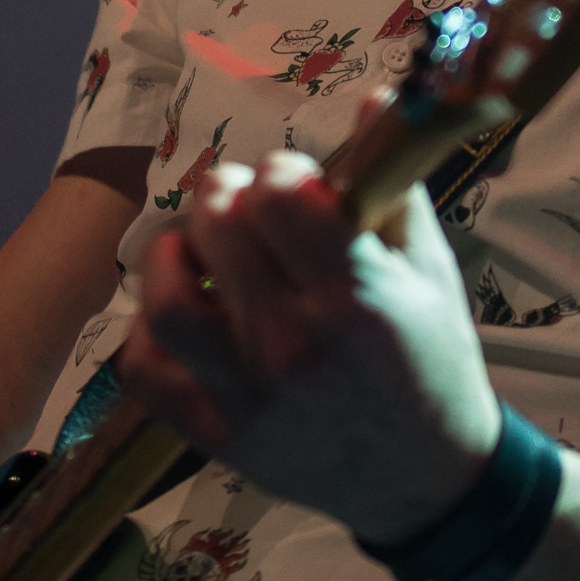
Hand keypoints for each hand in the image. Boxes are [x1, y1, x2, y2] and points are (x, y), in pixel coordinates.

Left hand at [120, 148, 502, 543]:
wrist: (427, 480)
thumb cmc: (432, 360)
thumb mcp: (430, 269)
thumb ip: (392, 187)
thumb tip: (373, 99)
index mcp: (358, 299)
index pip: (281, 197)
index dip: (281, 172)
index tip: (294, 181)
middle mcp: (295, 347)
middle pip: (218, 229)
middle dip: (226, 194)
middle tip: (242, 200)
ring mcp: (248, 397)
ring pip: (168, 300)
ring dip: (174, 253)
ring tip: (199, 246)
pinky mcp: (217, 437)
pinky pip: (147, 371)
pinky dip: (150, 329)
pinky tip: (188, 309)